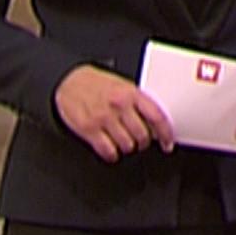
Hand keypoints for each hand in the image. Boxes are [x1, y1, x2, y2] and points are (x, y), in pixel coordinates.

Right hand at [53, 65, 174, 162]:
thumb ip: (139, 103)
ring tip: (124, 141)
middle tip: (140, 140)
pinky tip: (111, 148)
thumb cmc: (97, 83)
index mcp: (131, 93)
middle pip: (142, 135)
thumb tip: (156, 123)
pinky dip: (112, 154)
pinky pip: (108, 151)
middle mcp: (119, 105)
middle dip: (143, 142)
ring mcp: (103, 118)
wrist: (68, 80)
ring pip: (127, 145)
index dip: (166, 133)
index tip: (167, 143)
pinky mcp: (89, 129)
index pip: (156, 116)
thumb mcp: (123, 85)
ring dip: (128, 147)